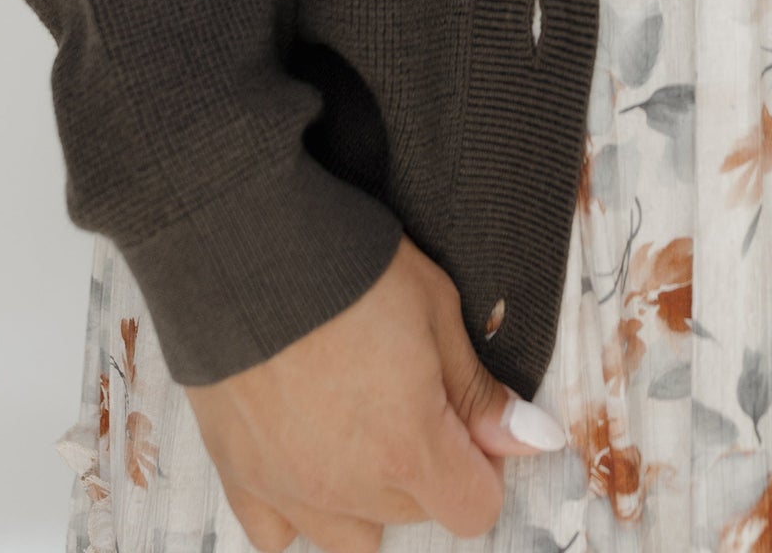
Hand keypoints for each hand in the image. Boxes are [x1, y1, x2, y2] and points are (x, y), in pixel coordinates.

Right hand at [182, 232, 567, 552]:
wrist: (242, 248)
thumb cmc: (344, 267)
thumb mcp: (433, 307)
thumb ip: (478, 390)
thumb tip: (531, 440)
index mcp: (408, 449)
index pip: (472, 509)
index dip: (482, 465)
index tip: (467, 420)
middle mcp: (350, 489)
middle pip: (414, 514)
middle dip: (424, 465)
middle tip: (407, 393)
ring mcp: (290, 489)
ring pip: (350, 537)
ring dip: (366, 497)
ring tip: (356, 427)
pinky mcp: (240, 475)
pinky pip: (277, 534)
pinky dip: (298, 510)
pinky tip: (304, 459)